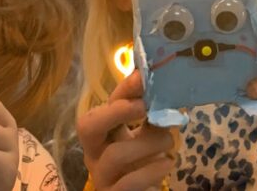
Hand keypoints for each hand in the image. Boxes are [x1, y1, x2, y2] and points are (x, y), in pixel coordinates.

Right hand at [77, 71, 173, 190]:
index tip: (143, 77)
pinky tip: (167, 163)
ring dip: (148, 143)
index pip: (104, 104)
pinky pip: (129, 182)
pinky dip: (151, 171)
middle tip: (144, 106)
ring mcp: (101, 176)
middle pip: (87, 126)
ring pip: (115, 155)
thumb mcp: (147, 135)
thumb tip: (165, 84)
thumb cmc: (143, 163)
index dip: (122, 91)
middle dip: (116, 112)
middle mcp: (94, 153)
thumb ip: (152, 114)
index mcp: (101, 133)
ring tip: (169, 141)